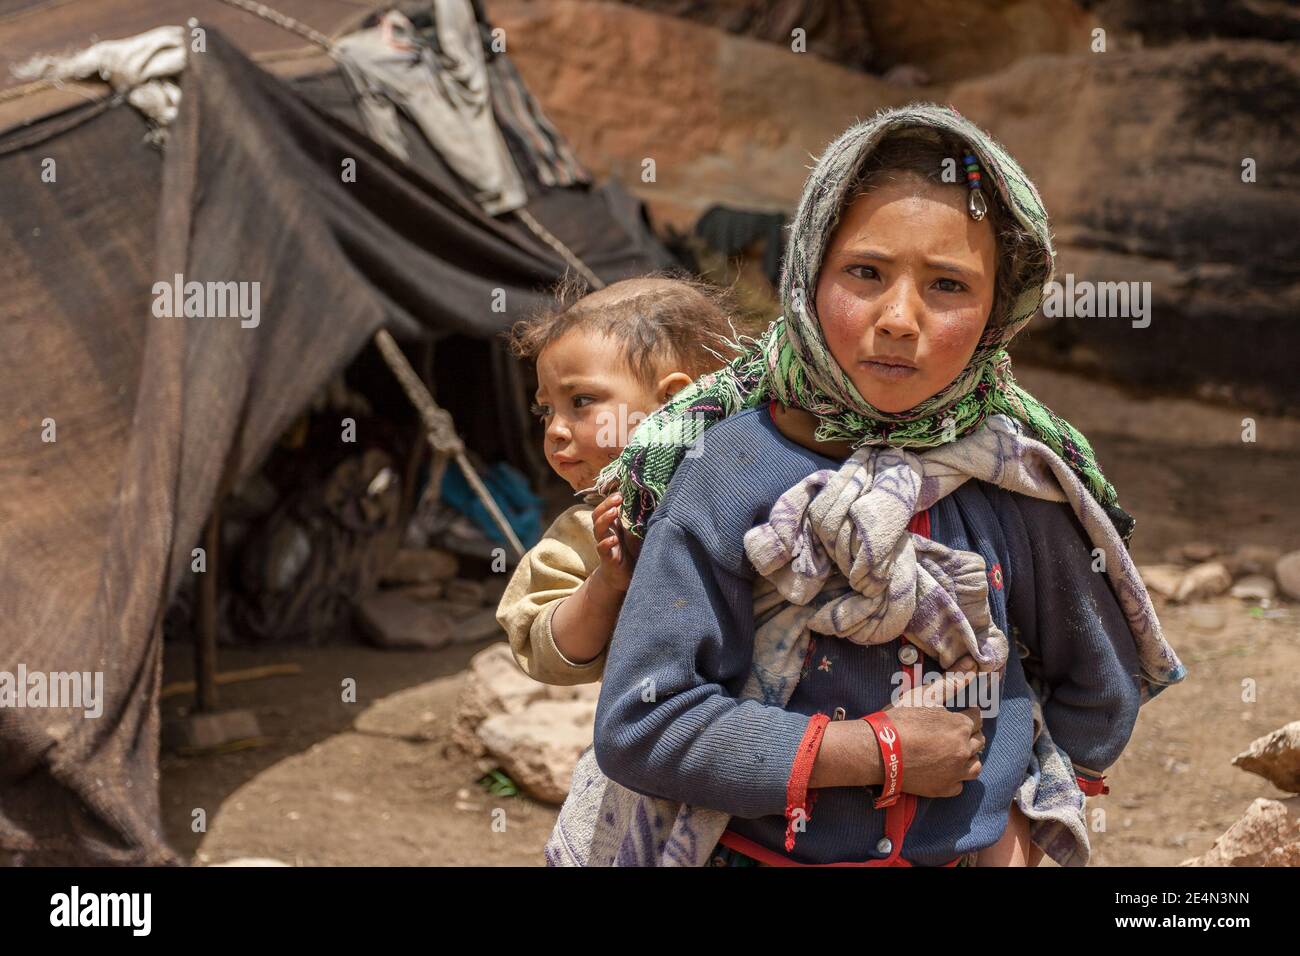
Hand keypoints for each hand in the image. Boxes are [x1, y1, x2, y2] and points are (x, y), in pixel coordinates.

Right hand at [591, 493, 631, 592]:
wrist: (623, 578)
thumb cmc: (631, 554)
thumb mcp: (636, 535)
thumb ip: (638, 522)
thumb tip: (654, 503)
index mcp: (613, 526)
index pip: (605, 508)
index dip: (610, 499)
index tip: (621, 492)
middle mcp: (606, 533)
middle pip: (597, 515)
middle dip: (606, 504)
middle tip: (618, 498)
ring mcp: (605, 545)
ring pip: (598, 529)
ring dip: (605, 519)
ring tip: (614, 511)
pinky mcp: (607, 558)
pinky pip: (602, 549)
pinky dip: (607, 543)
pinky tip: (614, 539)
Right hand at [883, 670, 985, 797]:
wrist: (878, 751)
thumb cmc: (899, 719)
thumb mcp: (924, 696)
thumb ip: (951, 681)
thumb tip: (973, 663)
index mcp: (961, 726)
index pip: (977, 717)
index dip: (967, 712)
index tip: (957, 713)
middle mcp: (964, 750)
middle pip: (979, 741)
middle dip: (969, 733)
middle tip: (951, 731)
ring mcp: (955, 773)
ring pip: (975, 765)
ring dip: (968, 756)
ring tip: (953, 751)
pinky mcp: (944, 789)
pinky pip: (960, 784)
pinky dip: (955, 776)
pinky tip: (944, 769)